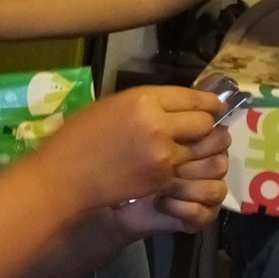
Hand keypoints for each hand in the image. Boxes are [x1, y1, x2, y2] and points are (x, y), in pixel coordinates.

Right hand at [42, 85, 224, 212]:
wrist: (65, 176)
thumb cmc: (78, 136)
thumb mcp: (112, 106)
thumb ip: (146, 105)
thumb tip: (175, 106)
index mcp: (143, 99)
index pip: (193, 98)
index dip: (208, 103)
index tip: (213, 107)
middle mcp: (159, 124)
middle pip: (204, 123)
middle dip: (204, 126)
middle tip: (198, 130)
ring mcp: (163, 155)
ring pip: (200, 150)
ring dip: (197, 149)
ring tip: (188, 149)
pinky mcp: (162, 179)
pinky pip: (184, 169)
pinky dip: (181, 168)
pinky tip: (167, 165)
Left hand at [113, 126, 229, 238]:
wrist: (117, 195)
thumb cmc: (131, 160)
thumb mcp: (147, 134)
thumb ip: (174, 123)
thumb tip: (196, 117)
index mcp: (204, 141)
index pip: (220, 138)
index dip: (198, 140)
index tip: (170, 140)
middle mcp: (211, 165)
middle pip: (220, 164)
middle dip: (190, 165)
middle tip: (164, 165)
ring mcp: (209, 192)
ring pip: (215, 189)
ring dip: (183, 187)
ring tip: (159, 185)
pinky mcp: (202, 216)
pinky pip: (202, 212)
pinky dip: (179, 208)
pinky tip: (160, 202)